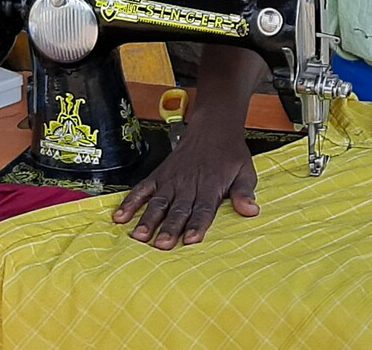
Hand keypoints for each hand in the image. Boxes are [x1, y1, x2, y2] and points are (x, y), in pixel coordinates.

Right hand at [112, 124, 257, 248]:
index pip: (203, 209)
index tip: (191, 240)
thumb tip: (251, 210)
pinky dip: (131, 202)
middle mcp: (188, 184)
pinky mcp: (159, 175)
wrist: (213, 127)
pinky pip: (142, 189)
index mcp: (210, 186)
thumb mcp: (245, 171)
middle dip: (169, 228)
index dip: (196, 225)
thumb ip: (244, 192)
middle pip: (178, 209)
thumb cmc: (230, 153)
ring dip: (148, 219)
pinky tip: (121, 216)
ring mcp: (171, 180)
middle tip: (161, 245)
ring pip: (158, 202)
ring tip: (139, 236)